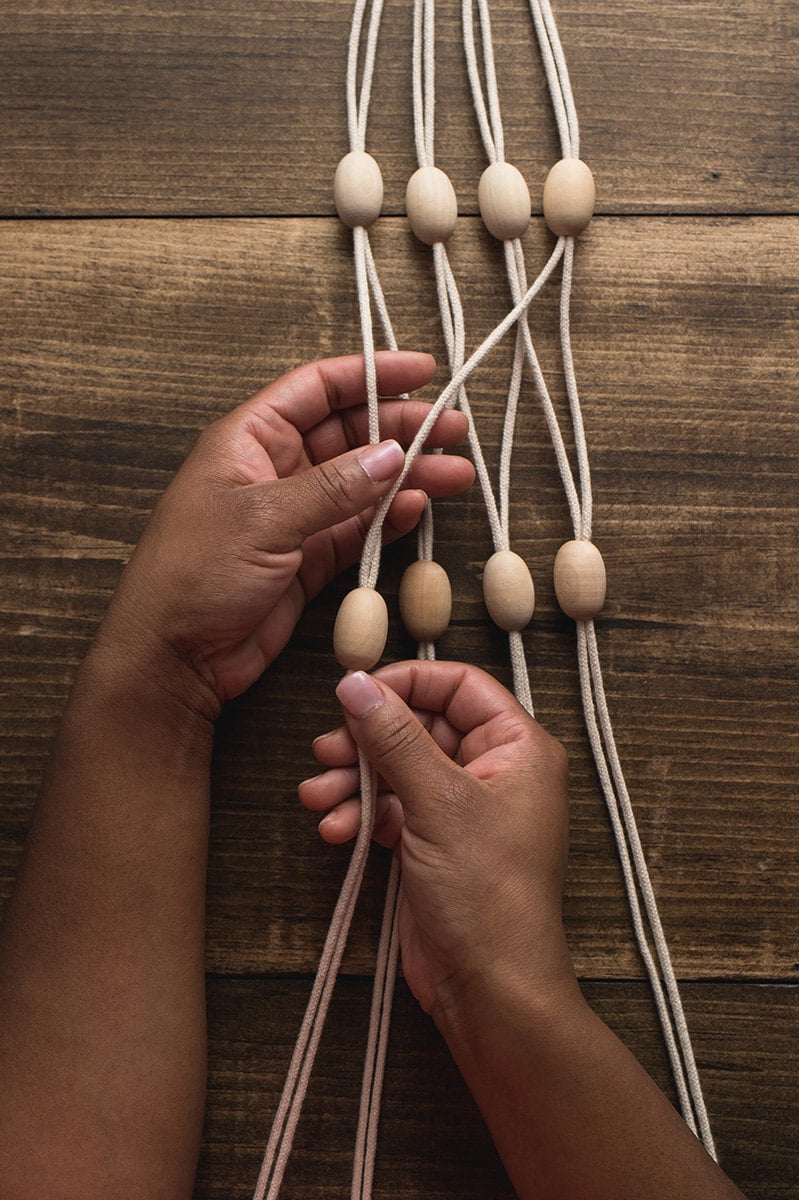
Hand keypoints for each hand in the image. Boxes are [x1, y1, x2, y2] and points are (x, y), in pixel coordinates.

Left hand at [93, 353, 472, 716]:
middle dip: (402, 428)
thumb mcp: (264, 519)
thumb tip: (391, 453)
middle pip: (349, 433)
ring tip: (456, 474)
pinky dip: (389, 518)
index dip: (371, 374)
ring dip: (406, 475)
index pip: (317, 388)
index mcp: (249, 440)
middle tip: (455, 431)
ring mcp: (293, 516)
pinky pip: (357, 528)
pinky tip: (419, 508)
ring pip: (361, 483)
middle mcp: (274, 470)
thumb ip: (333, 487)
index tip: (424, 372)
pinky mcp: (308, 559)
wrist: (173, 657)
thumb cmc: (194, 575)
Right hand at [300, 660, 573, 1020]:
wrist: (489, 988)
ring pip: (398, 768)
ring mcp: (462, 809)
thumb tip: (355, 683)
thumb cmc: (488, 893)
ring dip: (354, 779)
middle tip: (326, 749)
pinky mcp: (433, 843)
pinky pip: (391, 808)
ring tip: (317, 795)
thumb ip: (394, 736)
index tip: (356, 692)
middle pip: (420, 725)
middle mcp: (493, 771)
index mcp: (518, 747)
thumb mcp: (438, 801)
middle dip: (368, 738)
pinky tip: (333, 829)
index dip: (407, 682)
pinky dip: (360, 814)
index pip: (459, 686)